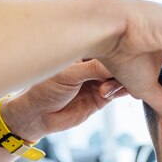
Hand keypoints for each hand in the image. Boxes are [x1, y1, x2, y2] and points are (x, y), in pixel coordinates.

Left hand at [0, 60, 125, 141]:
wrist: (38, 116)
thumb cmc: (44, 90)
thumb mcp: (68, 75)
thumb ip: (93, 69)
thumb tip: (115, 65)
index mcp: (82, 51)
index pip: (105, 46)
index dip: (115, 49)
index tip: (122, 52)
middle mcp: (92, 64)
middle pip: (116, 61)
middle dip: (120, 66)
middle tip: (116, 74)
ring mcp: (98, 80)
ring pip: (120, 76)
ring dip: (119, 81)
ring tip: (104, 90)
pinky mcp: (102, 96)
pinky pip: (118, 90)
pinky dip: (121, 91)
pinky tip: (110, 93)